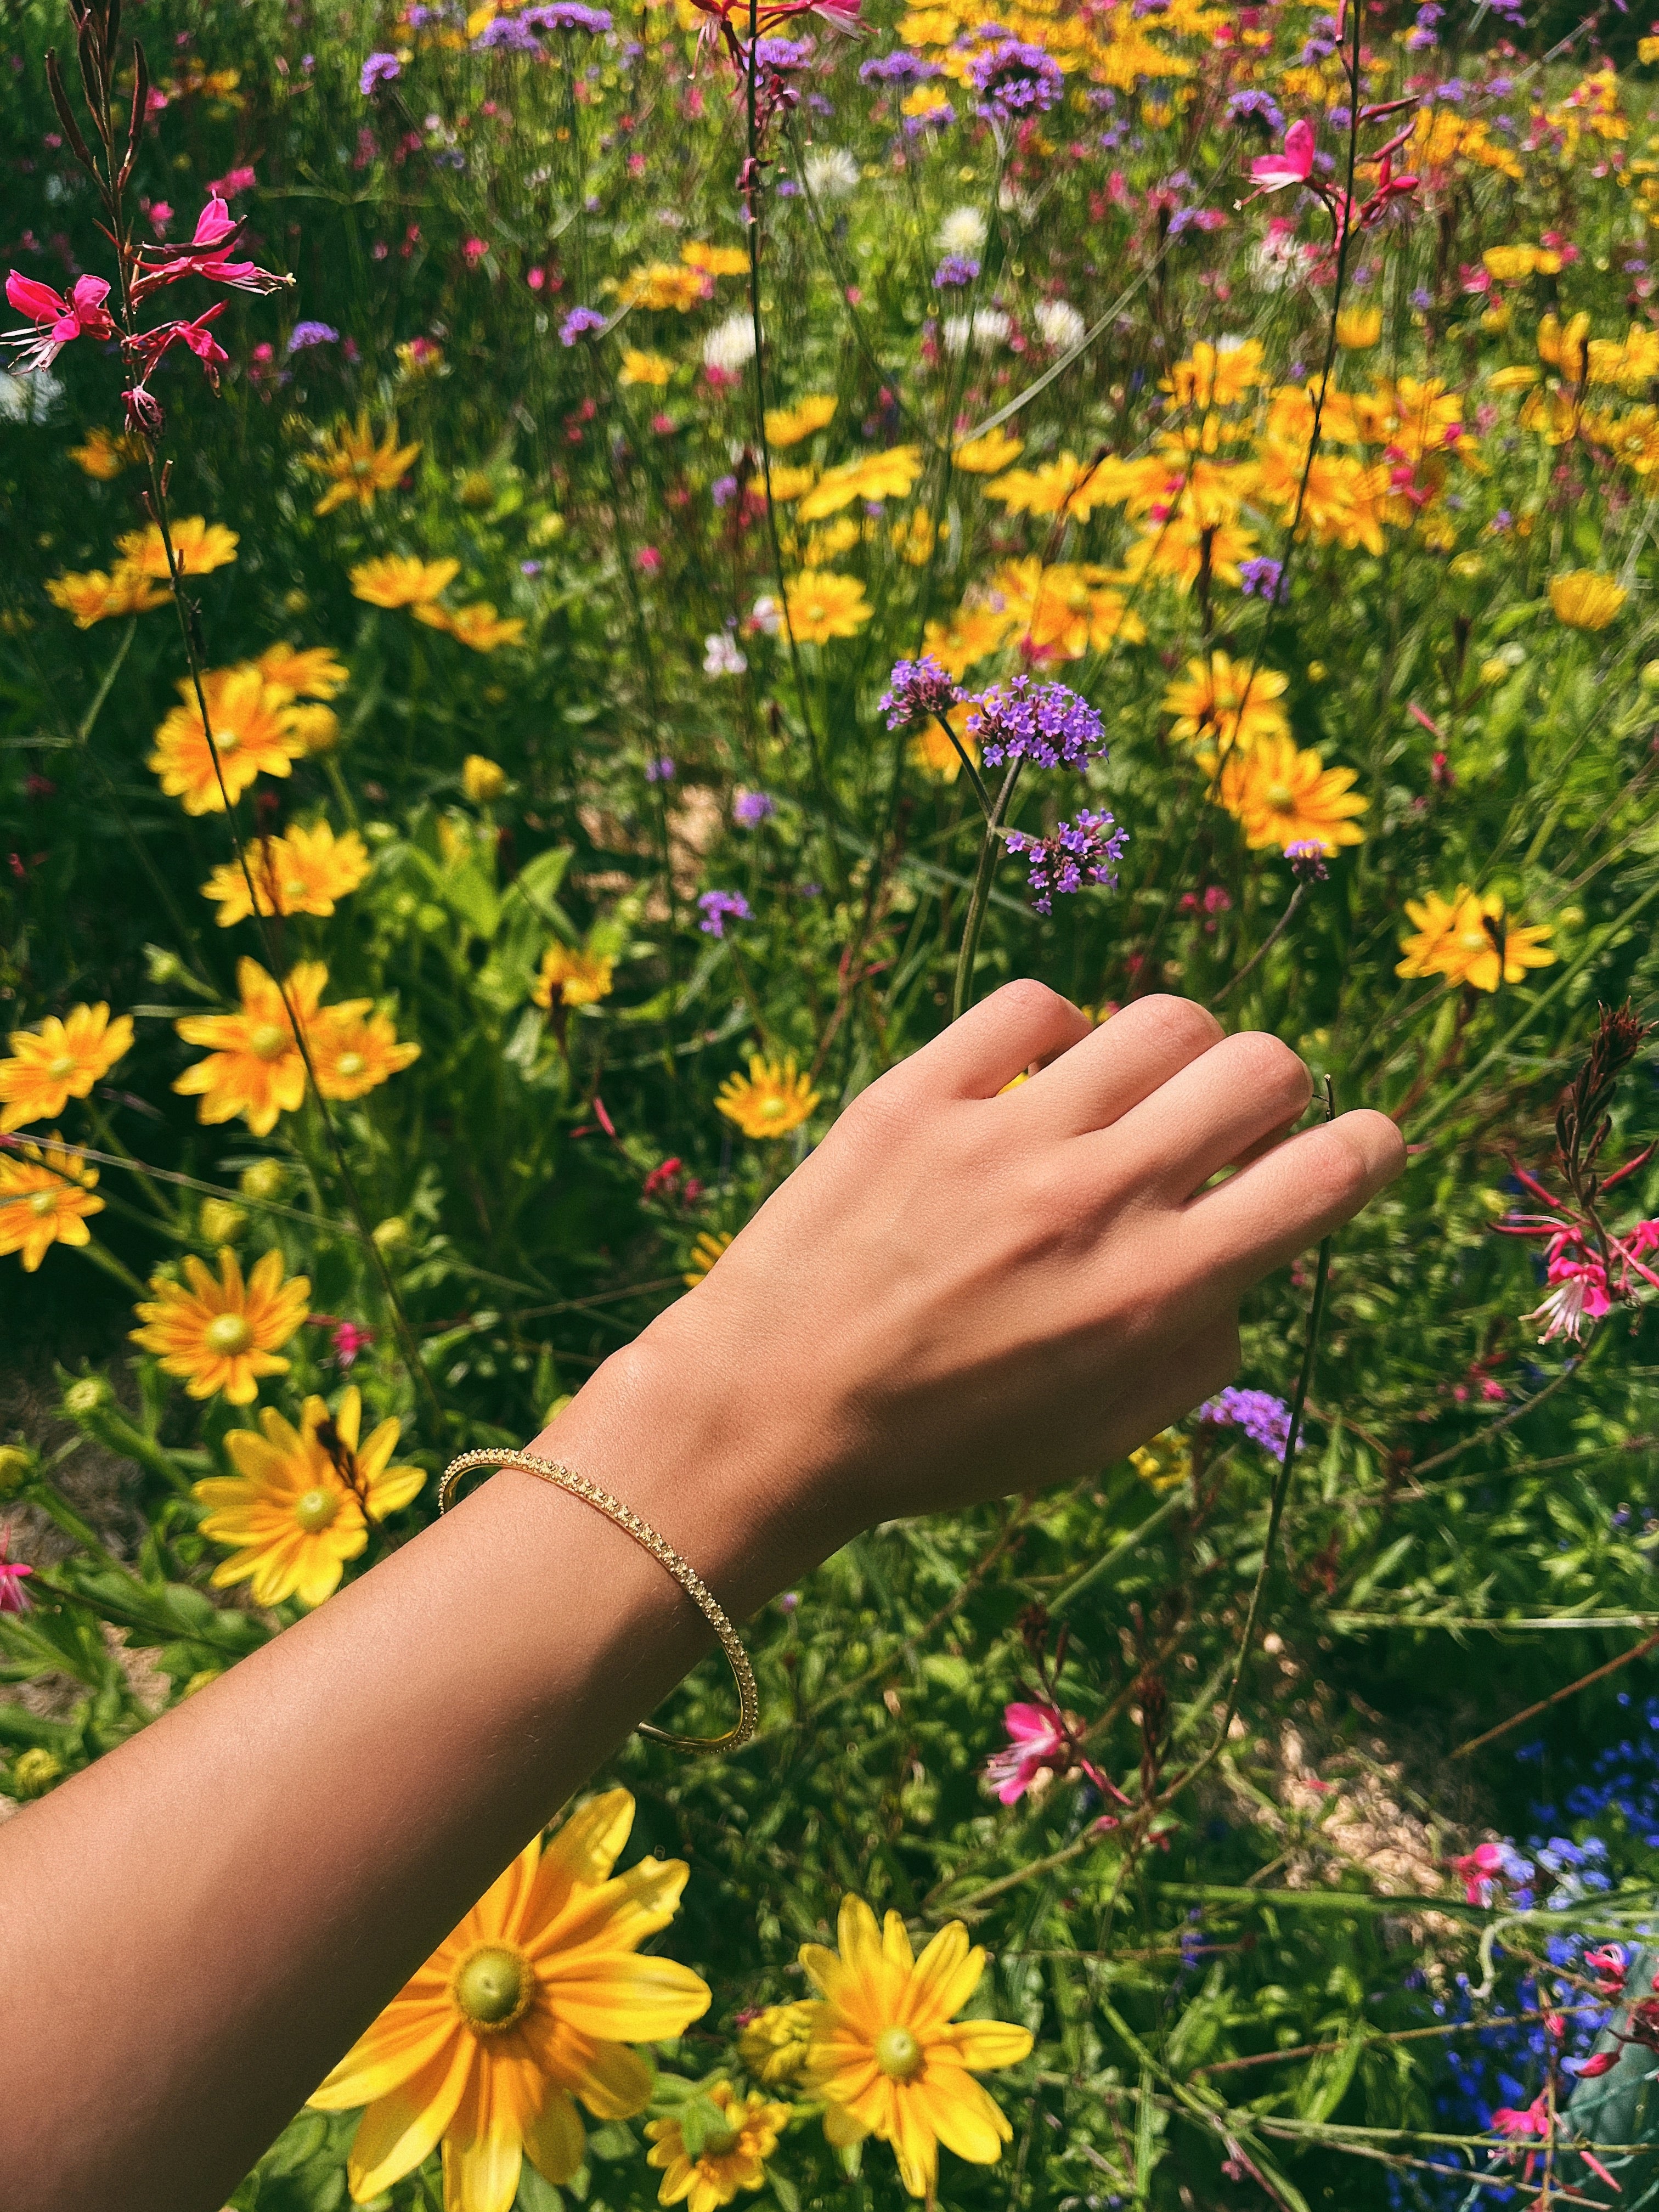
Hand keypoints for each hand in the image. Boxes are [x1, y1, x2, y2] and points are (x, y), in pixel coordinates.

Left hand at [547, 985, 1403, 1591]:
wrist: (770, 1414)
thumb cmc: (941, 1444)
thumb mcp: (1099, 1437)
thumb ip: (1196, 1347)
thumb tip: (1240, 1261)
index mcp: (1157, 1292)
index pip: (1330, 1170)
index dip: (1368, 1146)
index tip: (1350, 1149)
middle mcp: (1096, 1198)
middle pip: (1260, 1065)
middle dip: (1273, 1089)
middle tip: (1225, 1126)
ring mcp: (1005, 1134)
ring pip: (1159, 1019)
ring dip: (1170, 1056)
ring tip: (1125, 1099)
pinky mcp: (918, 1094)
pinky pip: (1032, 1007)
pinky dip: (1054, 1035)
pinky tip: (1032, 1082)